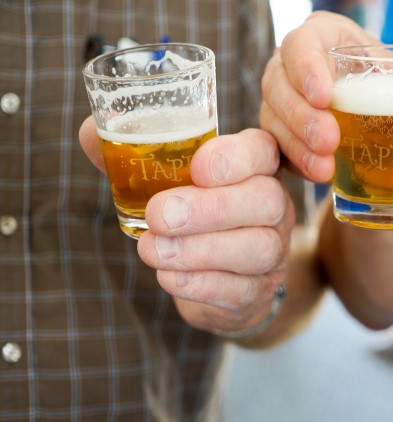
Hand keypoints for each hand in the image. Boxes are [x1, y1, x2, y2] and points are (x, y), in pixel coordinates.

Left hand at [79, 117, 293, 334]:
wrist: (217, 276)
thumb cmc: (189, 211)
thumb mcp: (166, 177)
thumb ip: (133, 152)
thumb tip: (89, 131)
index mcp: (255, 166)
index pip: (261, 150)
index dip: (235, 157)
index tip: (197, 167)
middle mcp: (275, 205)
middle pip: (266, 200)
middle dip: (211, 208)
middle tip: (159, 215)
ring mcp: (274, 250)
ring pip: (258, 248)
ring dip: (201, 250)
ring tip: (153, 250)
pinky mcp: (259, 290)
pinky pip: (241, 289)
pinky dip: (201, 285)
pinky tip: (169, 277)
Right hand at [260, 11, 392, 182]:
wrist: (370, 107)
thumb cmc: (387, 85)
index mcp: (321, 38)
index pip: (301, 43)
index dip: (306, 66)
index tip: (326, 95)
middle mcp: (290, 66)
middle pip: (279, 84)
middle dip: (302, 116)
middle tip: (331, 141)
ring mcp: (280, 99)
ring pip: (272, 117)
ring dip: (297, 144)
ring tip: (326, 169)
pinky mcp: (278, 131)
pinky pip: (274, 145)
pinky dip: (294, 162)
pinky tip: (318, 176)